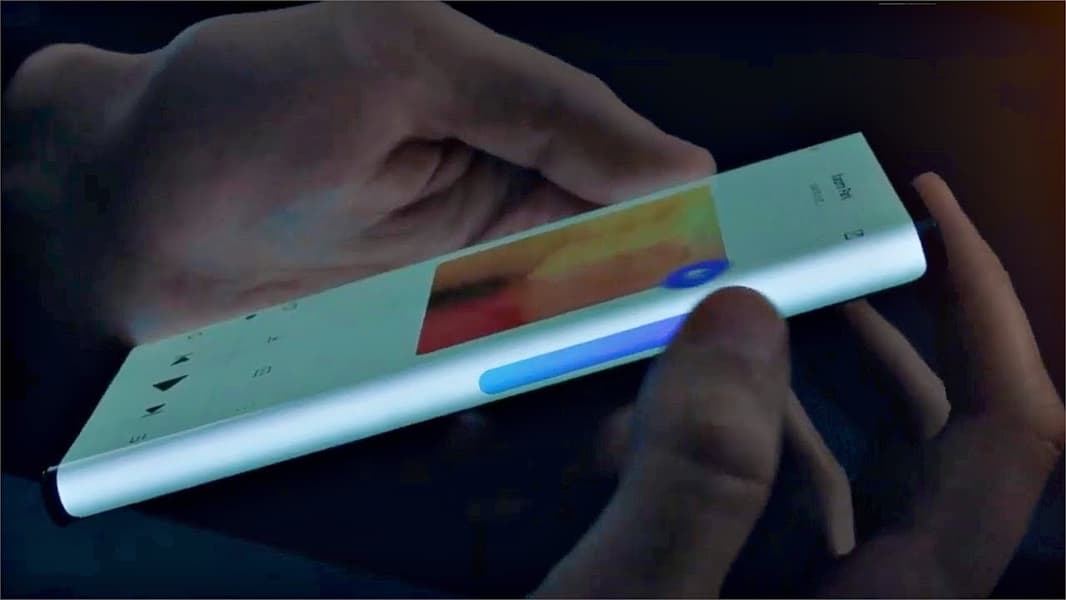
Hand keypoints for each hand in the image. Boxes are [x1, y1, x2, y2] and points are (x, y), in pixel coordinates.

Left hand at [2, 1, 711, 344]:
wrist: (125, 216)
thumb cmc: (242, 107)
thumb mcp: (405, 59)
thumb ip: (545, 106)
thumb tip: (675, 163)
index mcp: (513, 105)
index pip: (643, 158)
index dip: (710, 196)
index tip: (786, 234)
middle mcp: (502, 186)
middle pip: (626, 242)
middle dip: (677, 273)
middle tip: (726, 301)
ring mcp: (467, 266)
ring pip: (576, 303)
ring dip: (614, 322)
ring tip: (659, 332)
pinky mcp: (430, 331)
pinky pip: (510, 351)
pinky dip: (541, 360)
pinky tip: (566, 360)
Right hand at [535, 173, 1063, 596]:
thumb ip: (699, 477)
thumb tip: (745, 321)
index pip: (1006, 437)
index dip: (983, 307)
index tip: (922, 211)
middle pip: (938, 447)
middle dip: (880, 336)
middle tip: (814, 262)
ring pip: (853, 478)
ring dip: (795, 392)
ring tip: (722, 332)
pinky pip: (786, 518)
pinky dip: (739, 456)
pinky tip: (662, 429)